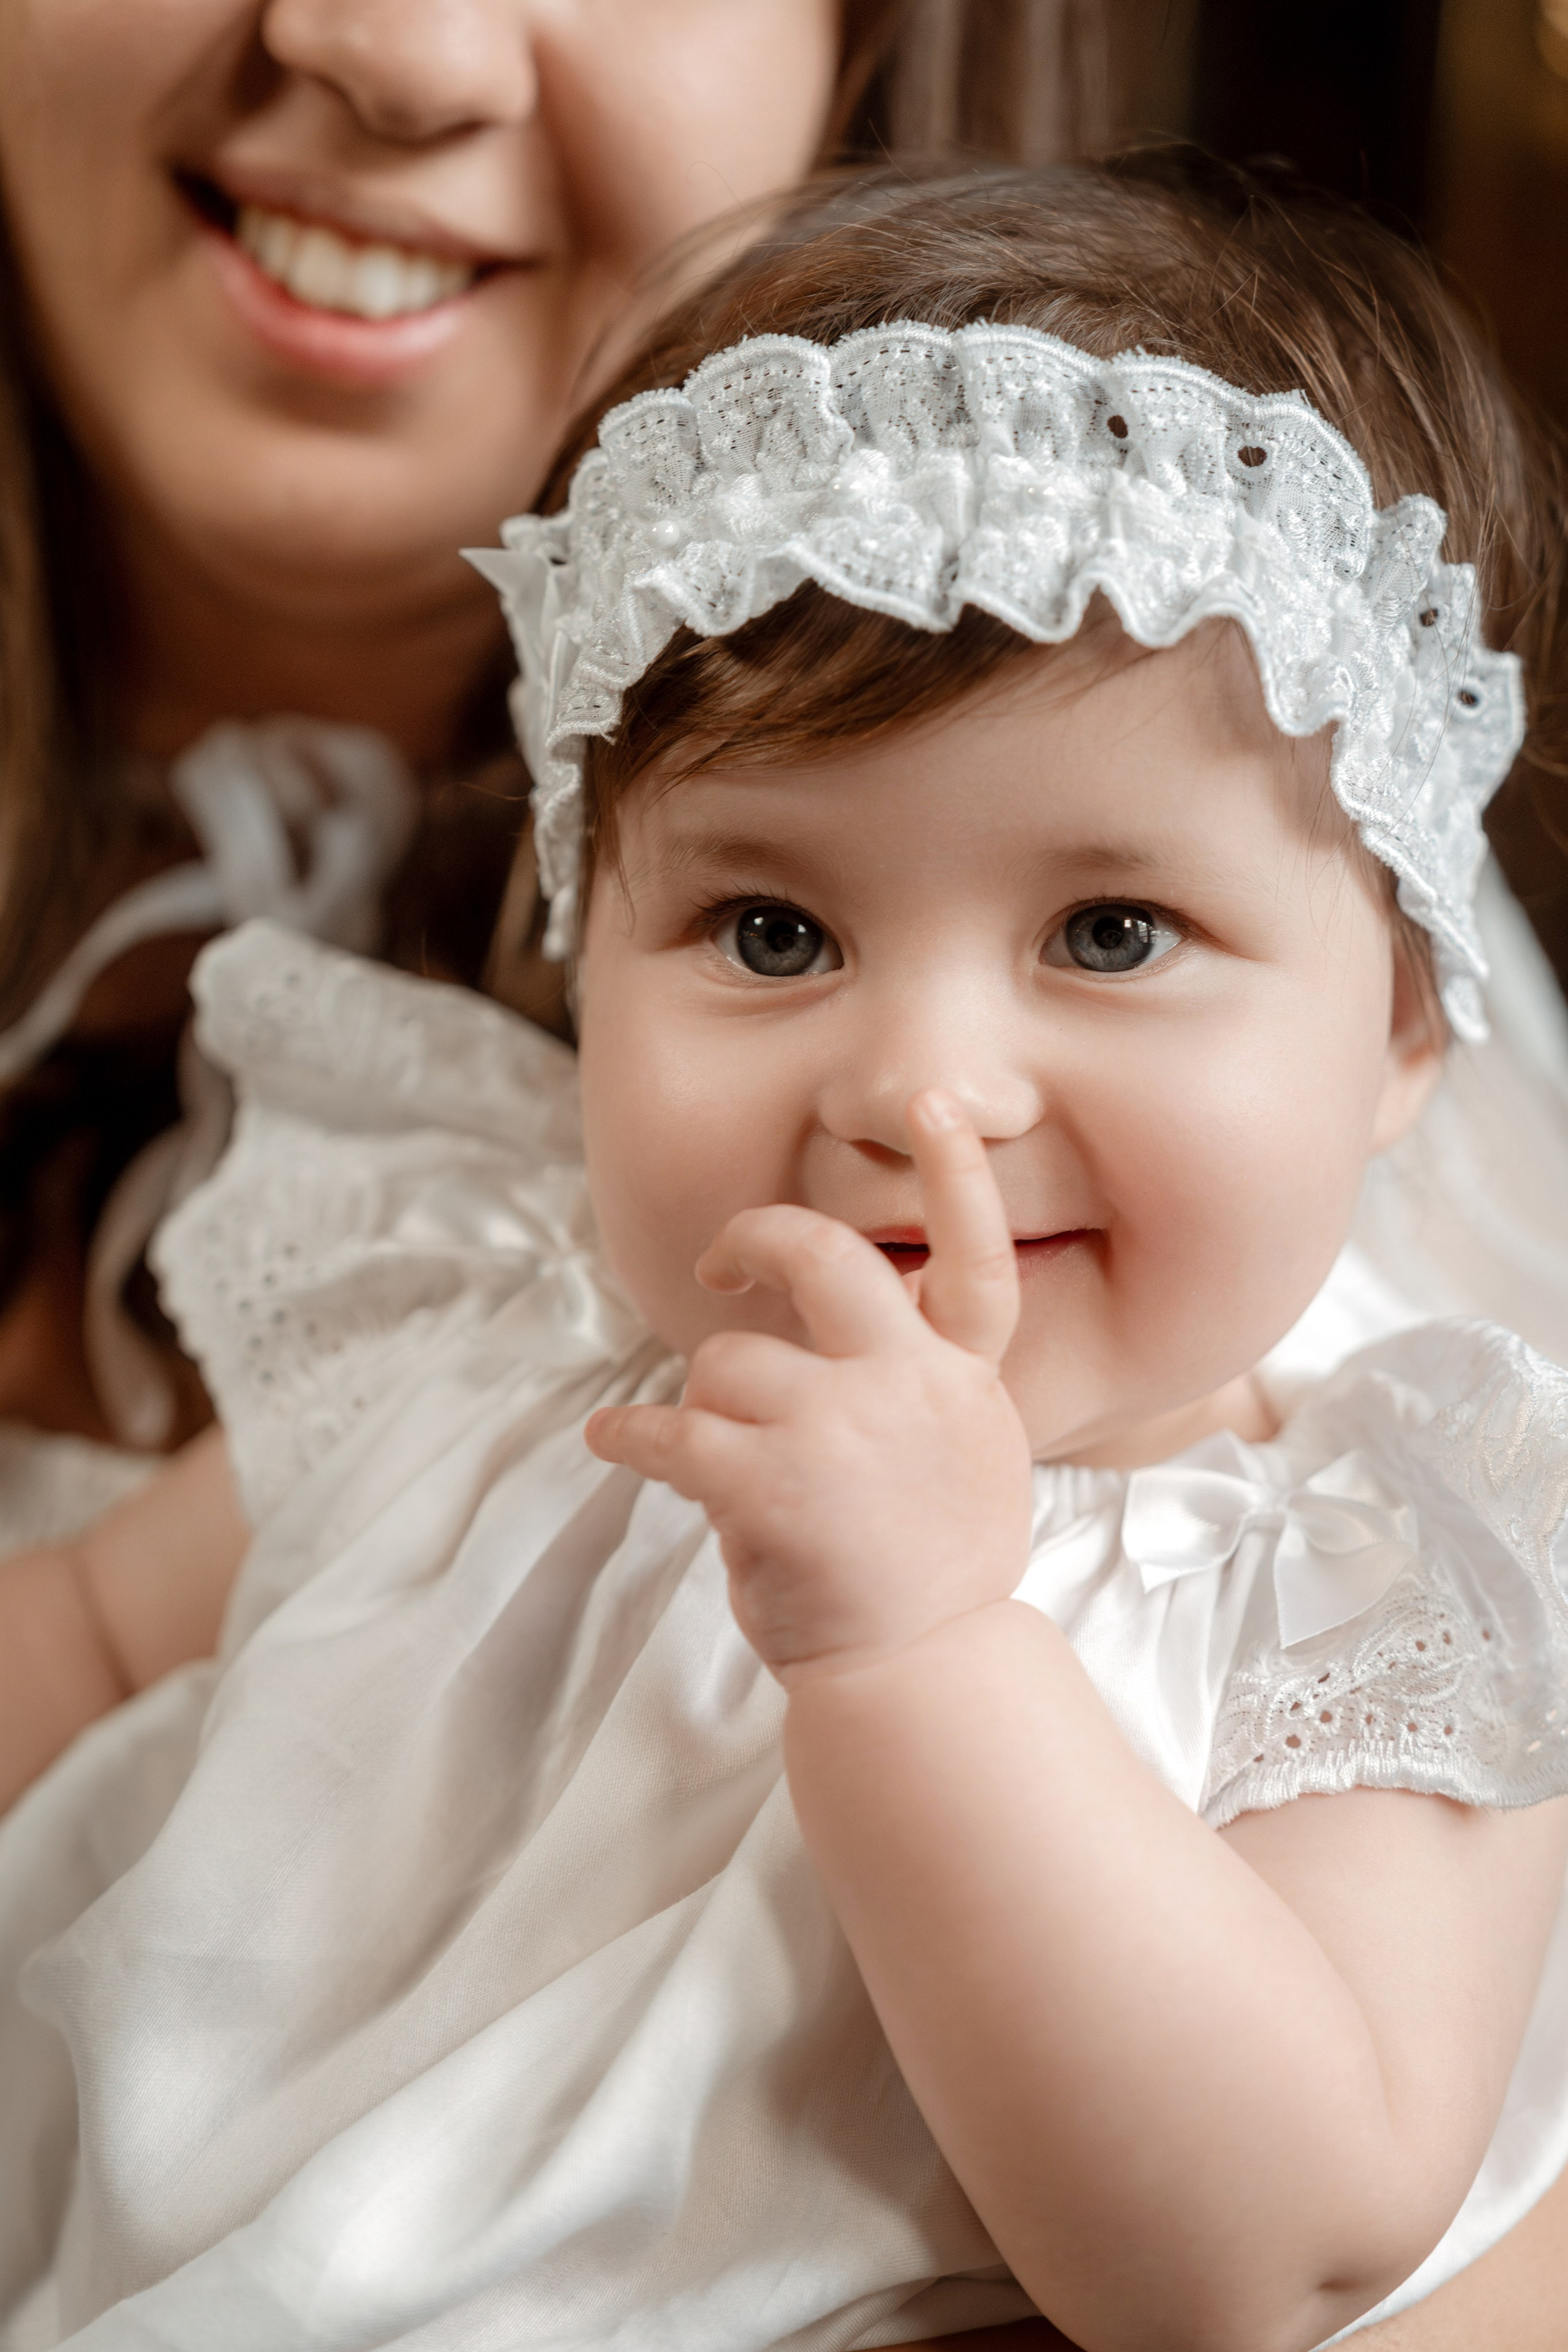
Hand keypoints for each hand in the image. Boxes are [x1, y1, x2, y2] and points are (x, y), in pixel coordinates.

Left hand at [585, 1091, 1035, 1686]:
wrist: (920, 1673)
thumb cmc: (929, 1576)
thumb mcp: (965, 1461)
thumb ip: (921, 1389)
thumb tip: (843, 1349)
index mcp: (962, 1378)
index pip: (974, 1257)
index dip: (954, 1173)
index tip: (930, 1106)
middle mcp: (910, 1385)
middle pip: (823, 1258)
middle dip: (758, 1238)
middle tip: (726, 1257)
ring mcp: (840, 1430)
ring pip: (727, 1361)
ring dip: (704, 1405)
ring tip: (714, 1459)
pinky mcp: (770, 1483)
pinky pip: (671, 1430)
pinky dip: (632, 1435)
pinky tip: (618, 1442)